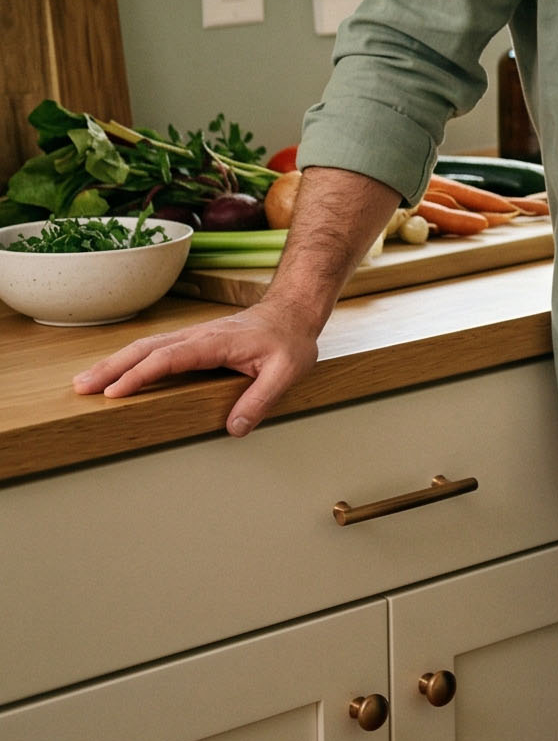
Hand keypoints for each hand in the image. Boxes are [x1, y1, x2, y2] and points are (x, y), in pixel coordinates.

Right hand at [72, 298, 322, 436]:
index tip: (116, 391)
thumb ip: (261, 399)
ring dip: (115, 362)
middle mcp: (199, 335)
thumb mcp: (286, 371)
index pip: (170, 358)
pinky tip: (114, 371)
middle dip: (112, 367)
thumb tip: (233, 429)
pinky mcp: (193, 339)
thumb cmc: (290, 341)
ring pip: (146, 346)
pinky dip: (130, 358)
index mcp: (217, 342)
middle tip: (82, 388)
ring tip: (84, 382)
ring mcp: (193, 335)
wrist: (293, 312)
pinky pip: (155, 348)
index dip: (141, 374)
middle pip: (147, 348)